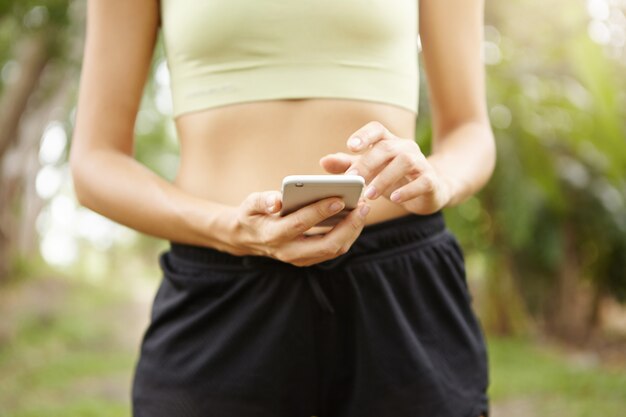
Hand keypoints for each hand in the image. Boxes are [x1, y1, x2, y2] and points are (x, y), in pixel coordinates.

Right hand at [231, 191, 369, 266]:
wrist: (248, 238)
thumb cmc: (252, 215)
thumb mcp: (250, 204)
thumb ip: (262, 201)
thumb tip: (277, 200)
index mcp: (274, 235)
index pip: (301, 224)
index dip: (321, 211)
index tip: (339, 198)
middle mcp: (289, 251)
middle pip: (327, 245)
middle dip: (348, 226)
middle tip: (363, 206)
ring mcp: (301, 259)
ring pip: (334, 250)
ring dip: (352, 231)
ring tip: (363, 209)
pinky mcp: (309, 259)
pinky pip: (333, 250)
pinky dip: (348, 235)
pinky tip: (356, 218)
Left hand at [320, 121, 451, 214]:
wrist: (430, 191)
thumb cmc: (394, 179)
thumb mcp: (370, 172)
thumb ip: (348, 166)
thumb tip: (324, 162)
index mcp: (389, 143)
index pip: (377, 129)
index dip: (364, 135)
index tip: (351, 147)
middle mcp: (406, 148)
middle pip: (387, 147)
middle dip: (368, 163)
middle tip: (352, 179)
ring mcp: (421, 163)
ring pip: (404, 162)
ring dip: (385, 177)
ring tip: (369, 194)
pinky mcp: (431, 181)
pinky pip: (422, 181)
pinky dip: (407, 189)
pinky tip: (394, 198)